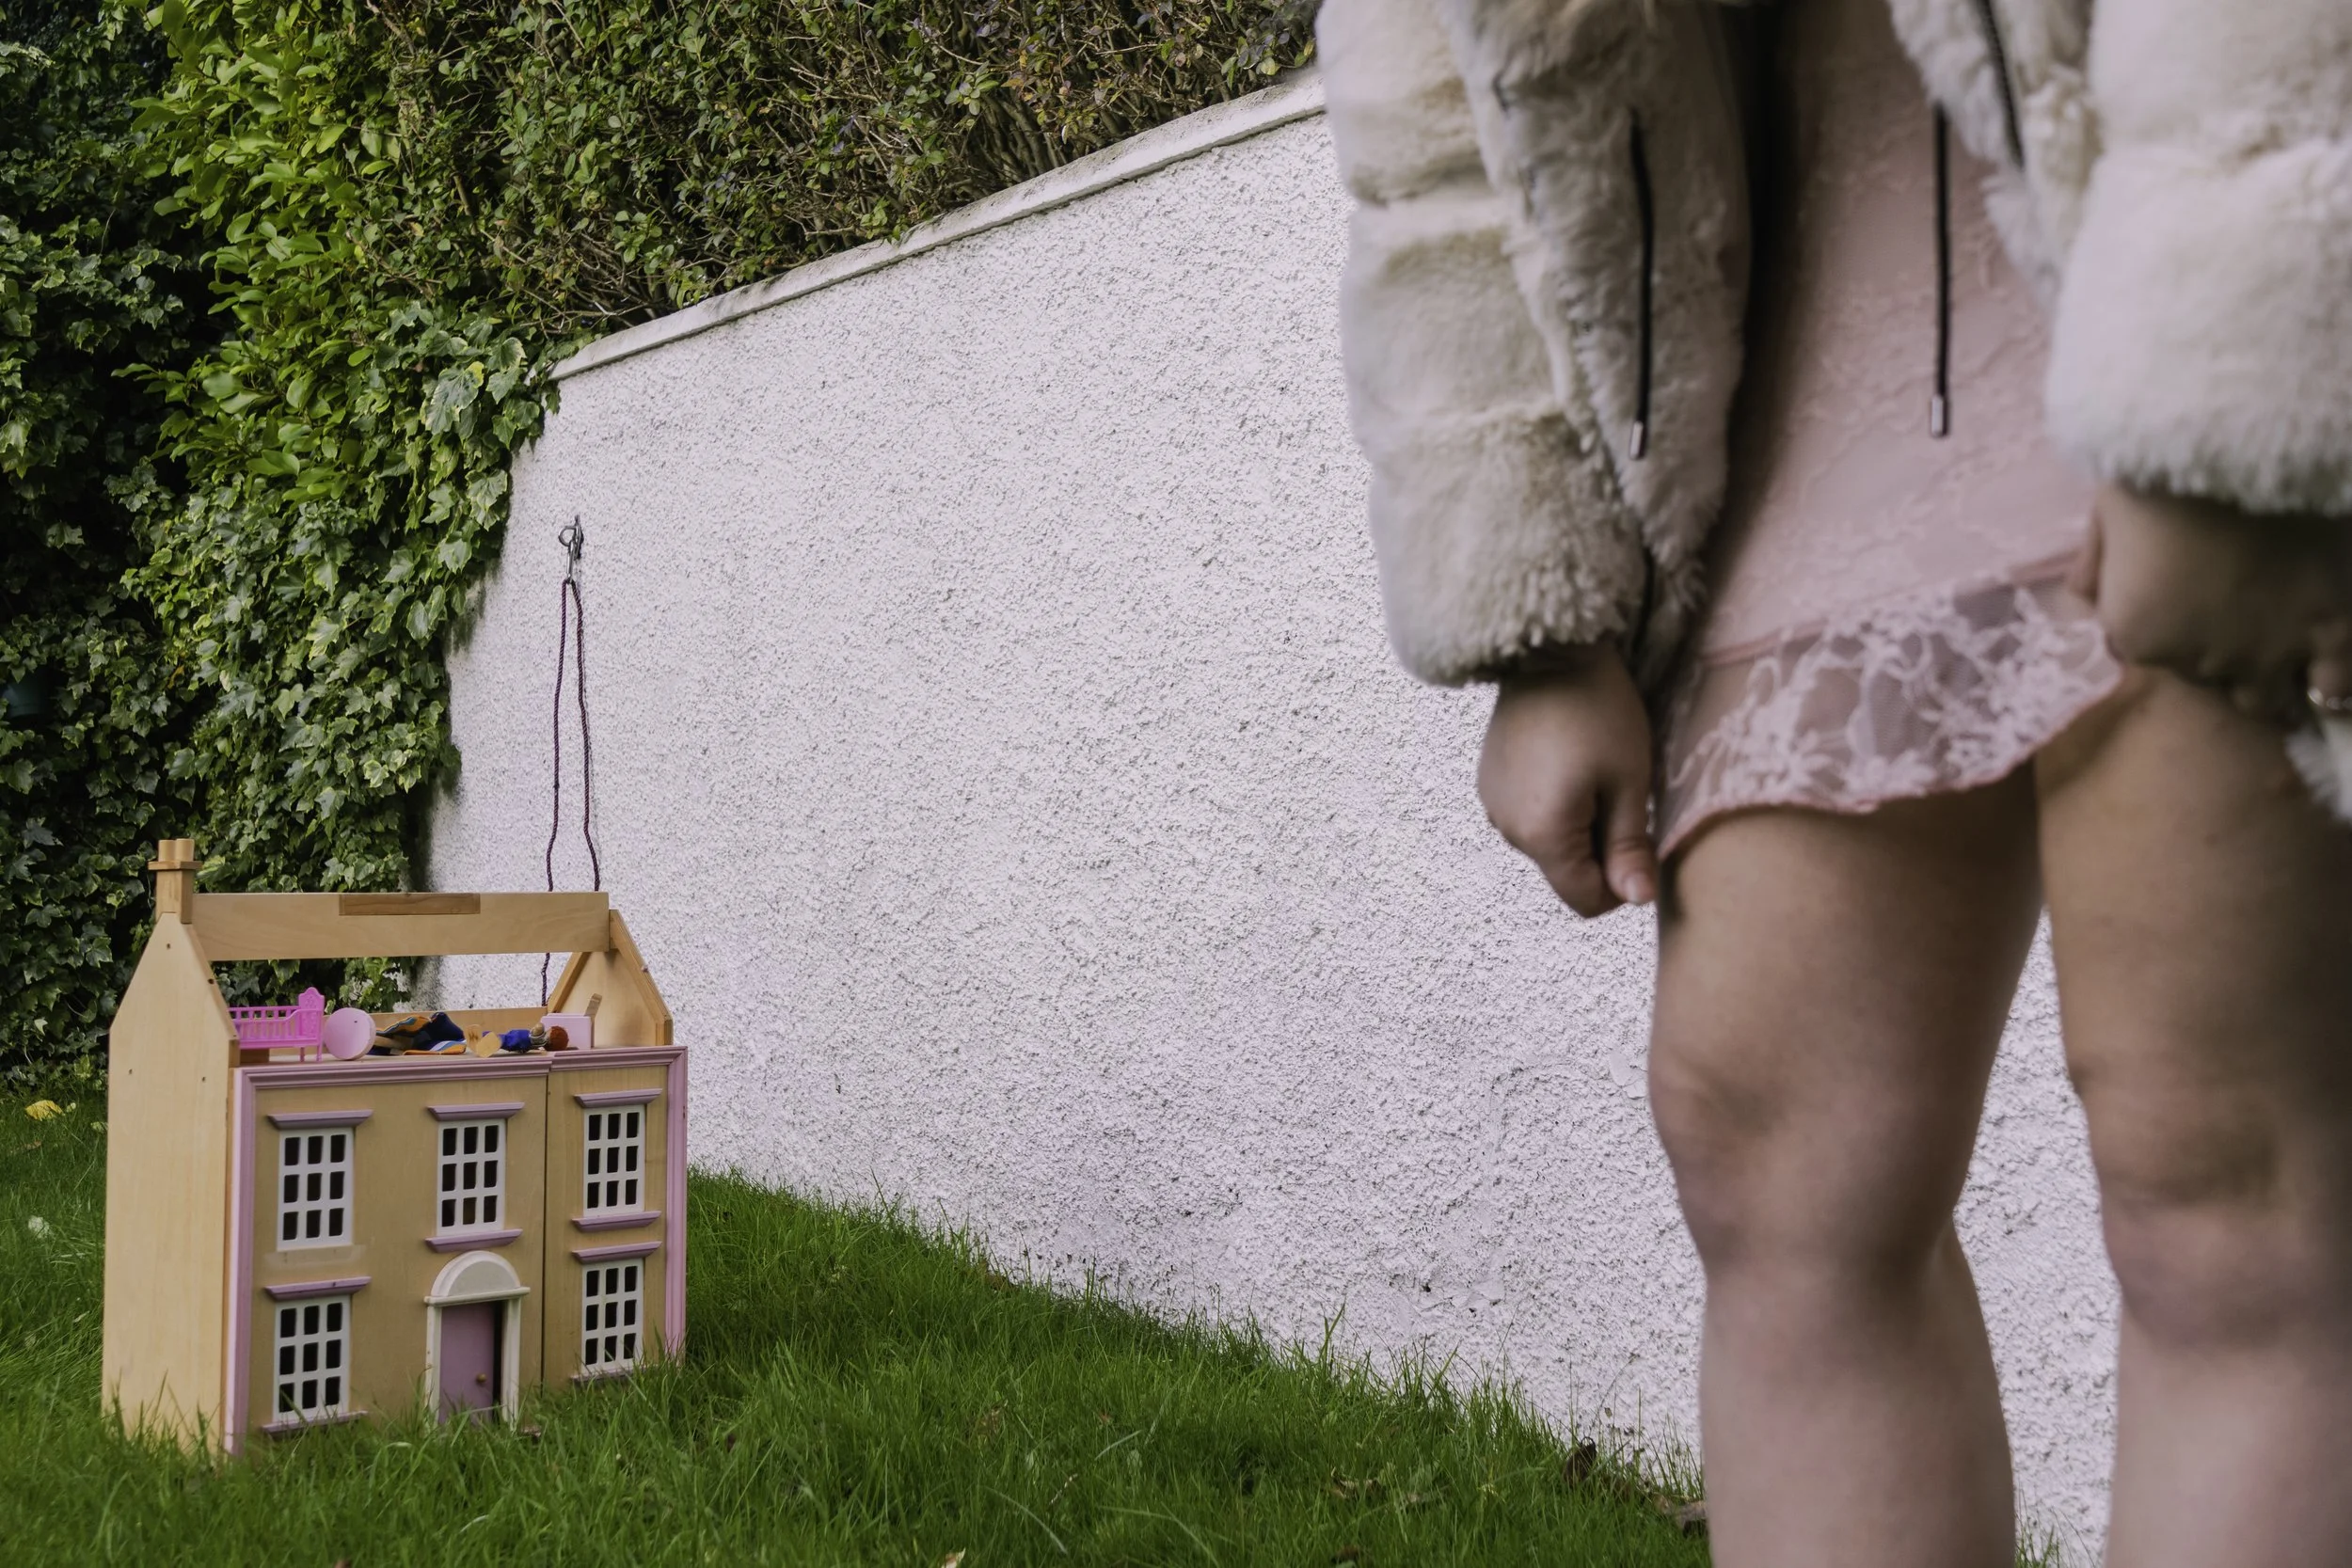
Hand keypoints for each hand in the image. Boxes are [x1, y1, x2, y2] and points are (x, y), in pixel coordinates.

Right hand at [1478, 643, 1658, 915]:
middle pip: (1566, 872)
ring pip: (1548, 844)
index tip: (1640, 839)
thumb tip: (1637, 899)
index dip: (1621, 884)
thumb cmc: (1598, 709)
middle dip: (1599, 849)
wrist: (1549, 650)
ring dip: (1576, 825)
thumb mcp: (1629, 781)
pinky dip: (1553, 804)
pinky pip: (1529, 816)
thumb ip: (1629, 847)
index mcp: (1543, 834)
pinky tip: (1566, 761)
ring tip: (1592, 771)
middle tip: (1620, 792)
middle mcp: (1508, 828)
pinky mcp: (1490, 783)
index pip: (1585, 901)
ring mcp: (1494, 805)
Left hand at [2071, 484, 2351, 722]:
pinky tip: (2328, 669)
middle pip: (2206, 678)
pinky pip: (2337, 691)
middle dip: (2215, 653)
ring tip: (2283, 654)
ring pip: (2266, 700)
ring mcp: (2266, 654)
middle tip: (2237, 616)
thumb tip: (2086, 596)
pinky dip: (2332, 686)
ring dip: (2270, 684)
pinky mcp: (2332, 635)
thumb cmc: (2161, 467)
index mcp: (2134, 635)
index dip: (2167, 627)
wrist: (2241, 438)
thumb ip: (2096, 567)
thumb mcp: (2107, 513)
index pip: (2145, 654)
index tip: (2187, 601)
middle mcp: (2197, 660)